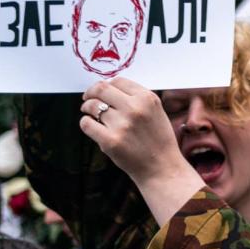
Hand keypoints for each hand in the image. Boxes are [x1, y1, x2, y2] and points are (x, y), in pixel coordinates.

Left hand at [79, 78, 202, 223]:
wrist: (162, 167)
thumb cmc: (158, 140)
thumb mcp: (157, 112)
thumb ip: (137, 99)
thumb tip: (109, 88)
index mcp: (148, 98)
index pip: (118, 81)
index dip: (106, 85)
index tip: (100, 91)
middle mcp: (135, 108)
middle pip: (101, 88)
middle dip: (90, 92)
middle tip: (87, 98)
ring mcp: (122, 125)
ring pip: (91, 106)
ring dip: (87, 108)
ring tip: (91, 115)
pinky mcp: (110, 141)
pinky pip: (86, 124)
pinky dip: (86, 123)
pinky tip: (93, 127)